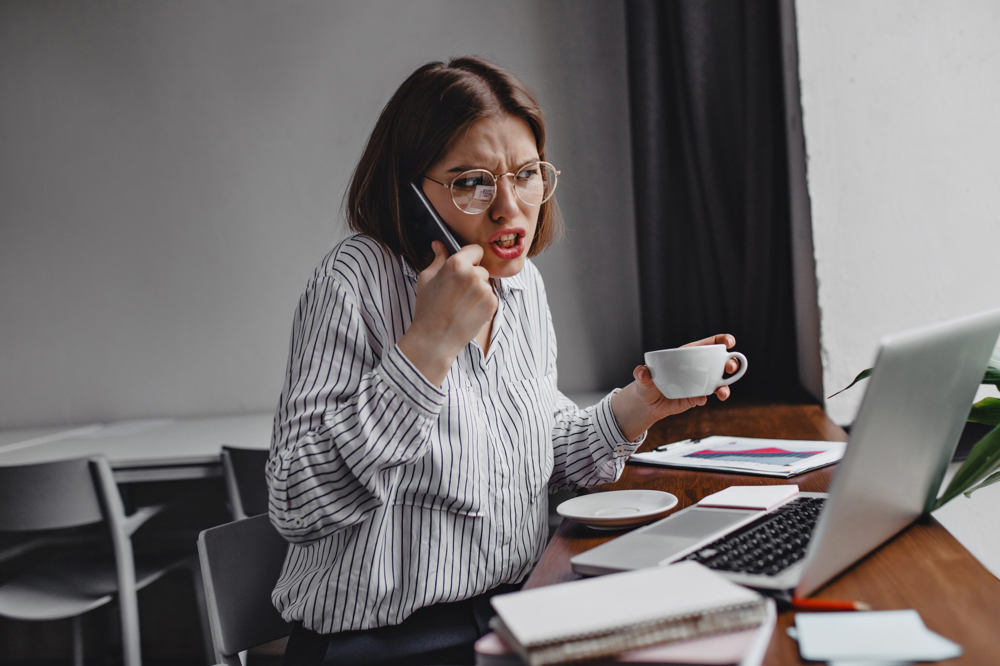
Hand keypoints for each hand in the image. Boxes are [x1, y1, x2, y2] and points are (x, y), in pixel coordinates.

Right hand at [398, 241, 497, 385]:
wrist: (435, 338)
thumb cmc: (427, 308)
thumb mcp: (426, 278)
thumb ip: (438, 258)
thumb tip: (439, 244)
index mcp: (457, 263)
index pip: (475, 250)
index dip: (470, 258)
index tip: (464, 267)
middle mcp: (474, 274)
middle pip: (481, 268)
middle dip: (472, 276)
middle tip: (458, 292)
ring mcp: (485, 290)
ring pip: (486, 284)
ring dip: (478, 290)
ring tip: (461, 304)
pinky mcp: (492, 304)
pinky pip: (490, 298)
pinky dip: (482, 304)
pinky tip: (468, 312)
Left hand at [611, 334, 737, 440]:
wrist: (647, 403)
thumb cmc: (647, 383)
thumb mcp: (643, 377)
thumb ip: (642, 373)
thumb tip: (641, 371)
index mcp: (687, 355)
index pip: (707, 345)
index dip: (720, 341)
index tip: (729, 341)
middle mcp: (698, 369)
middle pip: (720, 363)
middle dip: (730, 363)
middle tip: (729, 366)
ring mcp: (699, 384)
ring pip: (718, 383)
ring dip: (724, 387)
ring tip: (723, 393)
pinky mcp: (695, 398)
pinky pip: (704, 397)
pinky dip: (704, 398)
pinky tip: (700, 399)